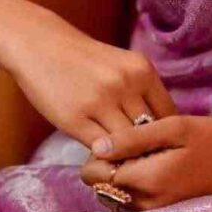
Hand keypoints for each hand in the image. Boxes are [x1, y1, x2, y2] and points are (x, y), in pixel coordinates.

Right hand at [0, 4, 176, 150]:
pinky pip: (100, 149)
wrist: (42, 45)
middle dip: (148, 150)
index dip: (166, 136)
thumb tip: (160, 132)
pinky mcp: (75, 119)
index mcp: (142, 70)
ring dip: (126, 157)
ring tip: (125, 165)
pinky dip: (105, 158)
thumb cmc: (86, 59)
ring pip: (126, 144)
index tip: (161, 148)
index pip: (168, 115)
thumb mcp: (123, 66)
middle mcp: (125, 84)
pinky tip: (103, 158)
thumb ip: (141, 93)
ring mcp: (100, 102)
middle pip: (149, 132)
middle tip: (145, 164)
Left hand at [80, 114, 211, 209]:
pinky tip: (149, 161)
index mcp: (145, 180)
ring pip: (111, 192)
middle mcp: (143, 202)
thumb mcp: (175, 127)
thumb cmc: (210, 139)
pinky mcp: (158, 209)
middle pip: (100, 185)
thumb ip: (135, 137)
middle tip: (131, 139)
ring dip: (118, 171)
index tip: (117, 134)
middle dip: (107, 162)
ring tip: (142, 148)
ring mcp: (150, 209)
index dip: (98, 152)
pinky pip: (127, 197)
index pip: (95, 173)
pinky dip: (130, 180)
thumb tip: (98, 146)